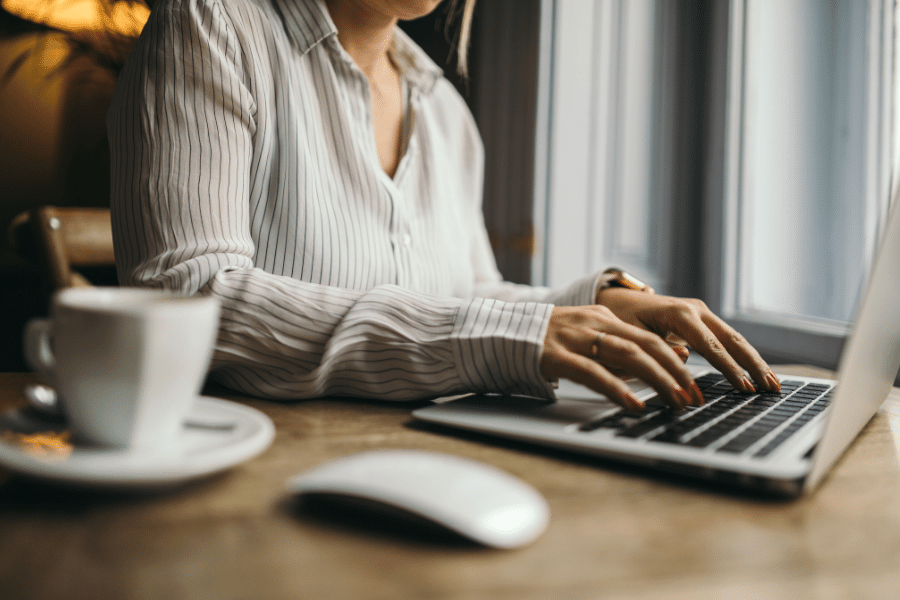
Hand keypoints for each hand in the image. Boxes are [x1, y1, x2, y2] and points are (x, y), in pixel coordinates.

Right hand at [539, 304, 703, 410]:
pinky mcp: (555, 356)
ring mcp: (574, 338)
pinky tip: (633, 404)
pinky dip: (617, 389)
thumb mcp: (588, 341)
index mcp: (603, 318)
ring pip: (626, 354)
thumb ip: (620, 351)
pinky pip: (592, 372)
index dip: (676, 361)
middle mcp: (592, 323)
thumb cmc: (547, 344)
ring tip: (674, 400)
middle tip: (693, 397)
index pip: (650, 338)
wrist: (499, 334)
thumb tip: (668, 361)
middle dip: (675, 372)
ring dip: (656, 379)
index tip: (695, 385)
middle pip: (645, 344)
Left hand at [596, 287, 779, 394]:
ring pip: (734, 339)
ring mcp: (701, 313)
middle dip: (753, 365)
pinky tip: (756, 374)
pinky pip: (726, 340)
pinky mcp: (702, 320)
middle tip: (771, 389)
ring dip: (754, 362)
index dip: (729, 369)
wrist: (617, 302)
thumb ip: (657, 349)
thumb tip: (685, 359)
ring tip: (772, 385)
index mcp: (679, 313)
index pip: (710, 346)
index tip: (744, 387)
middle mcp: (695, 310)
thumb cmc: (620, 320)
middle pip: (732, 340)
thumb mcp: (632, 336)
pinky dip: (743, 356)